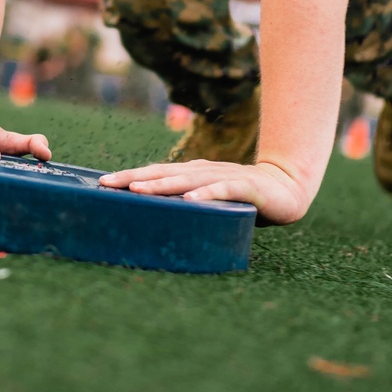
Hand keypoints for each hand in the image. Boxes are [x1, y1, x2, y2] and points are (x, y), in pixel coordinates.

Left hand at [99, 158, 309, 224]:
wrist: (288, 187)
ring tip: (137, 190)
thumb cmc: (245, 198)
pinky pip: (222, 190)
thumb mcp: (212, 200)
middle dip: (134, 178)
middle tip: (107, 184)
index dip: (131, 176)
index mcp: (194, 173)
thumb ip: (189, 205)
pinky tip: (190, 201)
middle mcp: (204, 171)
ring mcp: (224, 176)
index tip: (102, 183)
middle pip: (164, 173)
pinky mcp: (245, 187)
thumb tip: (155, 220)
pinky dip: (205, 195)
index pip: (157, 173)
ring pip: (187, 180)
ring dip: (161, 185)